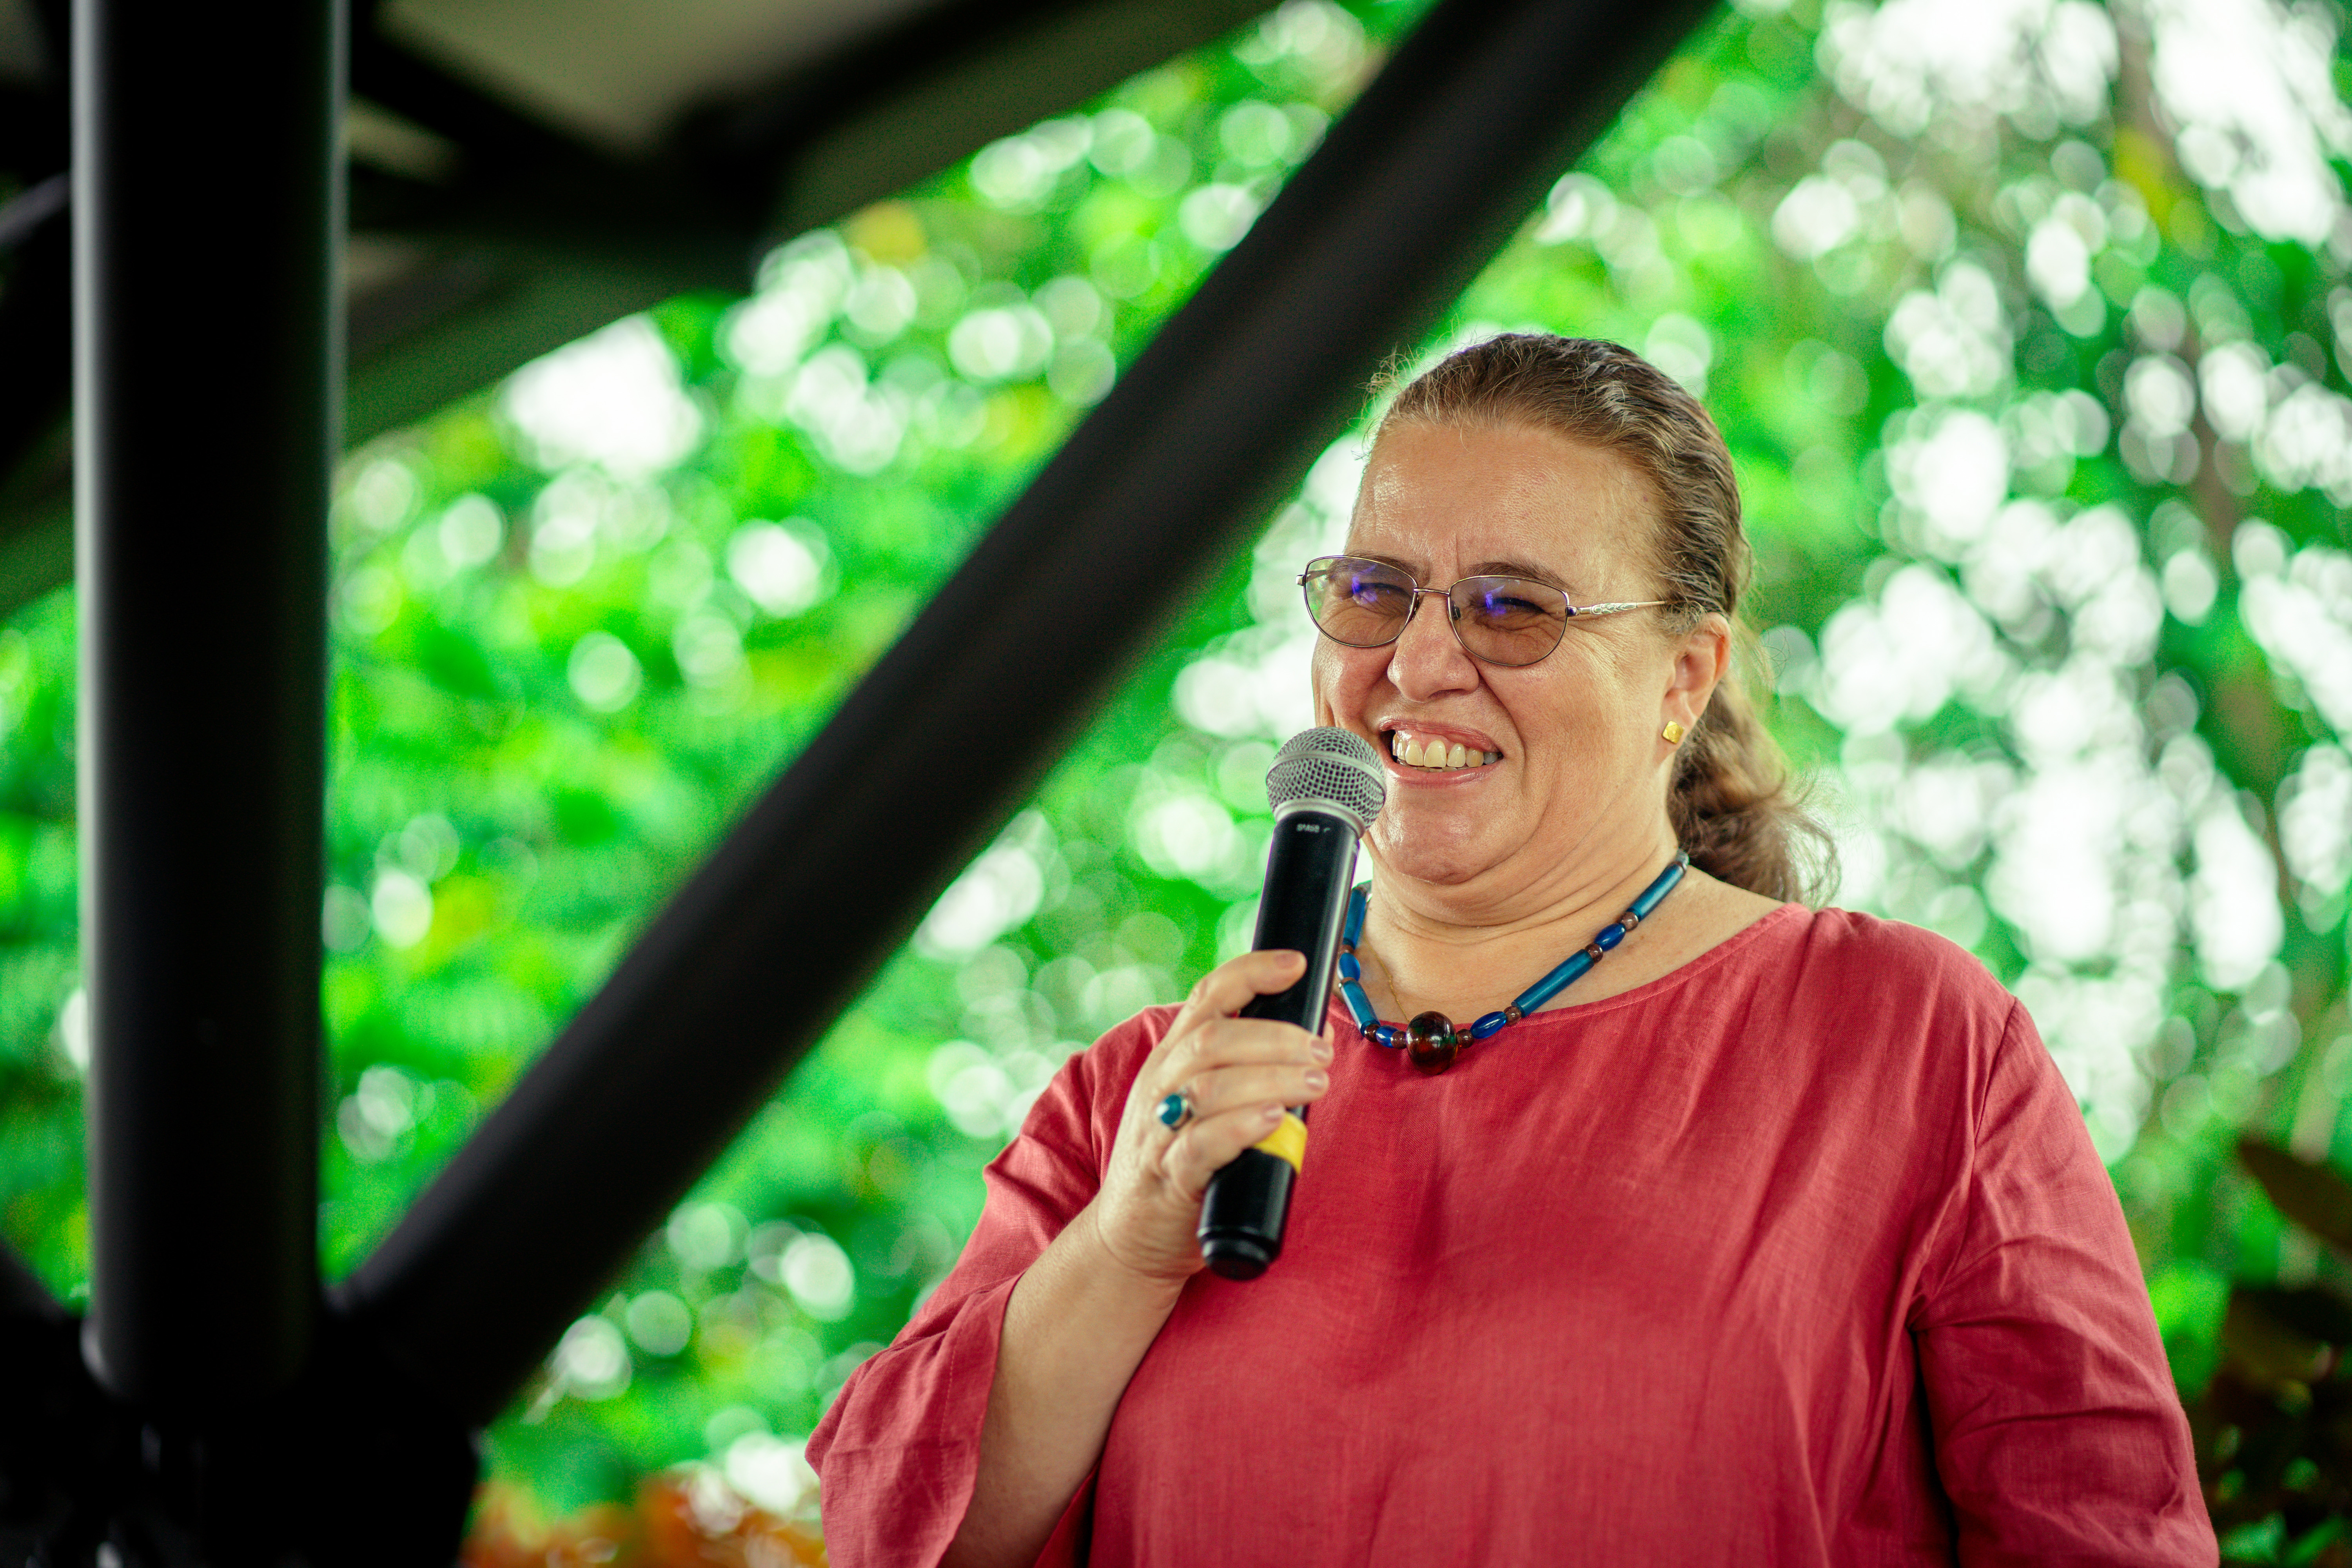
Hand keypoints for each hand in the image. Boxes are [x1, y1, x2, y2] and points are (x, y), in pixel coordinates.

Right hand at [1084, 949, 1333, 1283]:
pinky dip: (1239, 1126)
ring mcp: (1161, 1131)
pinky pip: (1199, 1144)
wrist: (1130, 1236)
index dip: (1252, 972)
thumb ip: (1249, 1071)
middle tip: (1323, 1051)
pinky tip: (1272, 1118)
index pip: (1207, 996)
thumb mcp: (1205, 1103)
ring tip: (1316, 1082)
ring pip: (1210, 1085)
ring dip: (1271, 1076)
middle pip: (1214, 1038)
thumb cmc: (1183, 1161)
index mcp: (1173, 1058)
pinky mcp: (1169, 1179)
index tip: (1298, 964)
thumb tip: (1317, 1038)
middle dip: (1276, 1035)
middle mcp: (1162, 1085)